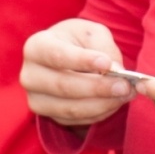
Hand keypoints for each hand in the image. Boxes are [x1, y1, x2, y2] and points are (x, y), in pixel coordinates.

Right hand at [20, 18, 137, 127]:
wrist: (66, 58)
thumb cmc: (78, 42)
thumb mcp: (91, 33)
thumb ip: (103, 46)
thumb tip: (115, 70)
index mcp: (36, 47)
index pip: (57, 56)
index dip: (82, 61)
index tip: (107, 63)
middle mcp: (30, 75)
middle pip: (63, 86)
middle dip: (98, 87)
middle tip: (124, 85)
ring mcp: (37, 99)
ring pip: (71, 108)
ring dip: (102, 104)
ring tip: (125, 94)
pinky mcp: (49, 116)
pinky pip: (77, 120)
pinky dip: (99, 113)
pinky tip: (114, 102)